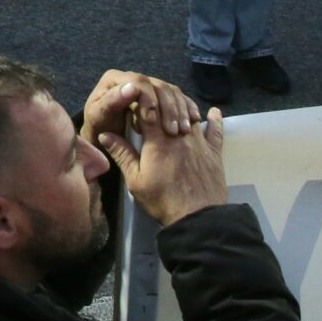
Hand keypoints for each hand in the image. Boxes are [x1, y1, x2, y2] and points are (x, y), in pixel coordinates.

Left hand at [81, 70, 201, 144]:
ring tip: (183, 130)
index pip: (139, 81)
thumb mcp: (99, 115)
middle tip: (171, 130)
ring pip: (171, 91)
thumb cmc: (100, 127)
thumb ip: (112, 101)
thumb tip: (132, 88)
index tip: (151, 120)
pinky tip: (193, 120)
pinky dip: (187, 107)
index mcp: (116, 78)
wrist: (104, 136)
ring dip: (180, 110)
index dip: (148, 99)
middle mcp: (133, 78)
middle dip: (168, 107)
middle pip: (158, 85)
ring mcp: (149, 86)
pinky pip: (178, 97)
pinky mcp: (160, 96)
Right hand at [96, 105, 228, 228]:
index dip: (139, 102)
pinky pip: (216, 131)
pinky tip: (213, 112)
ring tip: (174, 107)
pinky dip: (215, 120)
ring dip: (182, 108)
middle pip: (170, 107)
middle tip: (152, 105)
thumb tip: (105, 134)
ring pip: (191, 114)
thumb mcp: (135, 180)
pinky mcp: (214, 152)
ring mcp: (200, 142)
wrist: (198, 218)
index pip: (147, 109)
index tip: (133, 103)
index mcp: (158, 140)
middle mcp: (180, 134)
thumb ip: (122, 154)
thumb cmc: (163, 199)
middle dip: (159, 102)